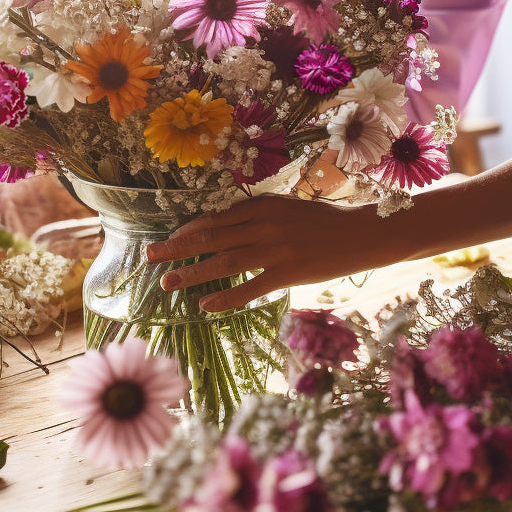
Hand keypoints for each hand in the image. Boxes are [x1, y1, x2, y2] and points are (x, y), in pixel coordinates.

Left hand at [145, 195, 382, 312]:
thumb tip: (227, 226)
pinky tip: (206, 306)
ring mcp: (274, 249)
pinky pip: (249, 288)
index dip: (188, 230)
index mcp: (262, 205)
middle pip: (209, 237)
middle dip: (176, 247)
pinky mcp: (287, 273)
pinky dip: (226, 297)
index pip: (215, 218)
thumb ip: (259, 216)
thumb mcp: (288, 208)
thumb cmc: (325, 220)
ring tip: (168, 283)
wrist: (362, 234)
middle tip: (149, 256)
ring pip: (222, 262)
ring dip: (191, 273)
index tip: (170, 238)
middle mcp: (263, 224)